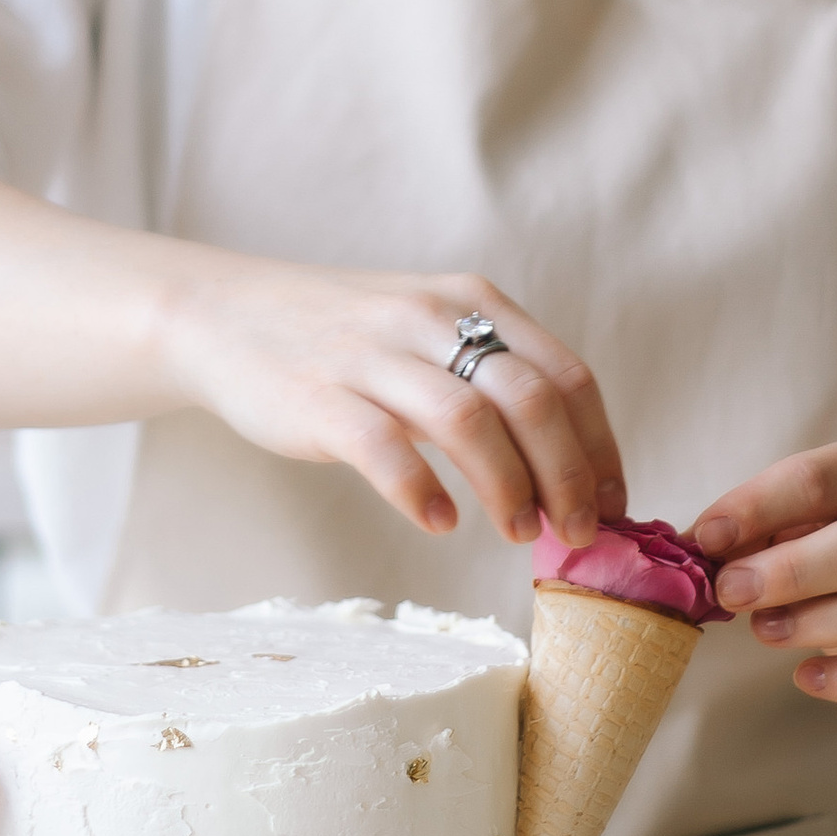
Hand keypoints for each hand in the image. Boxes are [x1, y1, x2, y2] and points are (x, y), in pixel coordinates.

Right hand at [165, 254, 623, 550]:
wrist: (224, 314)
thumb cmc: (342, 338)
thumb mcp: (426, 330)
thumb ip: (488, 379)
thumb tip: (565, 468)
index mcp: (470, 301)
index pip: (566, 374)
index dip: (600, 446)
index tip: (612, 502)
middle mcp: (429, 318)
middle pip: (531, 398)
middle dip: (569, 475)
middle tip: (578, 532)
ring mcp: (372, 356)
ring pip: (468, 421)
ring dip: (509, 487)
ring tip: (520, 534)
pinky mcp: (319, 397)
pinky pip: (384, 449)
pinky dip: (422, 492)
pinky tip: (440, 522)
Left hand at [688, 445, 836, 711]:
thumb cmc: (826, 540)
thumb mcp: (790, 516)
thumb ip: (744, 530)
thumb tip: (685, 553)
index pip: (818, 481)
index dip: (757, 508)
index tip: (705, 538)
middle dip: (790, 574)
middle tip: (730, 592)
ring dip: (822, 624)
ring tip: (764, 631)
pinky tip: (805, 676)